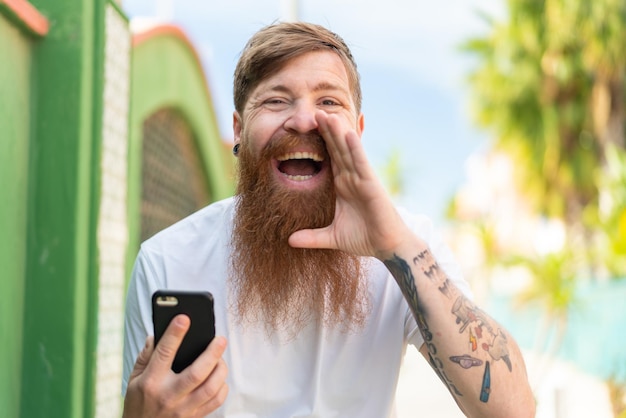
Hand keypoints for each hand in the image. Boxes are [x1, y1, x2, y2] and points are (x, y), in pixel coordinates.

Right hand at [123, 315, 227, 417]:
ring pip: (210, 388)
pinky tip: (219, 378)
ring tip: (220, 358)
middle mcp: (168, 395)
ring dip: (220, 370)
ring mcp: (182, 409)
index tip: (184, 318)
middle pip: (196, 373)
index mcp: (151, 382)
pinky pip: (215, 402)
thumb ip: (145, 356)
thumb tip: (155, 335)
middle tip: (220, 339)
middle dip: (211, 354)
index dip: (174, 334)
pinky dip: (222, 388)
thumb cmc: (138, 403)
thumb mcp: (133, 379)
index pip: (164, 354)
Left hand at [289, 111, 409, 258]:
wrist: (387, 247)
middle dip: (326, 131)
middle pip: (336, 149)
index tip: (303, 128)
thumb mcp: (332, 237)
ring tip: (327, 114)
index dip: (318, 143)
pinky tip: (348, 134)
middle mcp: (351, 177)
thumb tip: (289, 241)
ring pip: (348, 151)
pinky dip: (355, 149)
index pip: (328, 158)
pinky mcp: (372, 185)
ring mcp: (362, 179)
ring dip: (338, 133)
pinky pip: (361, 163)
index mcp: (342, 185)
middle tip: (313, 111)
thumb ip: (312, 237)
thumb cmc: (364, 238)